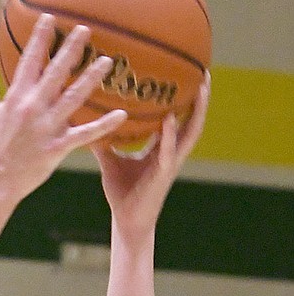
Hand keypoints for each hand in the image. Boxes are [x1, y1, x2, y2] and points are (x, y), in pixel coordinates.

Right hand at [0, 16, 125, 201]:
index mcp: (16, 98)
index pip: (29, 61)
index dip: (40, 39)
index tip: (50, 18)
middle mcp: (33, 108)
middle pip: (55, 73)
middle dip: (71, 49)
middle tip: (86, 30)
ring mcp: (46, 128)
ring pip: (73, 98)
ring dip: (91, 78)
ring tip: (108, 62)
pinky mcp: (56, 147)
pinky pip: (84, 134)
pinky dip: (103, 126)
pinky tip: (121, 115)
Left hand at [94, 74, 209, 239]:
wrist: (126, 222)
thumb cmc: (121, 193)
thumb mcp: (111, 162)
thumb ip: (105, 142)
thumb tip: (89, 123)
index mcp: (162, 148)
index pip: (178, 118)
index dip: (185, 99)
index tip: (189, 75)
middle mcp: (171, 152)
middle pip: (193, 120)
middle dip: (202, 98)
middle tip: (206, 73)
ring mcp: (170, 162)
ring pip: (191, 132)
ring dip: (197, 111)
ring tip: (201, 88)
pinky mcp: (163, 174)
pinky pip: (168, 151)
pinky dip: (169, 135)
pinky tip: (169, 119)